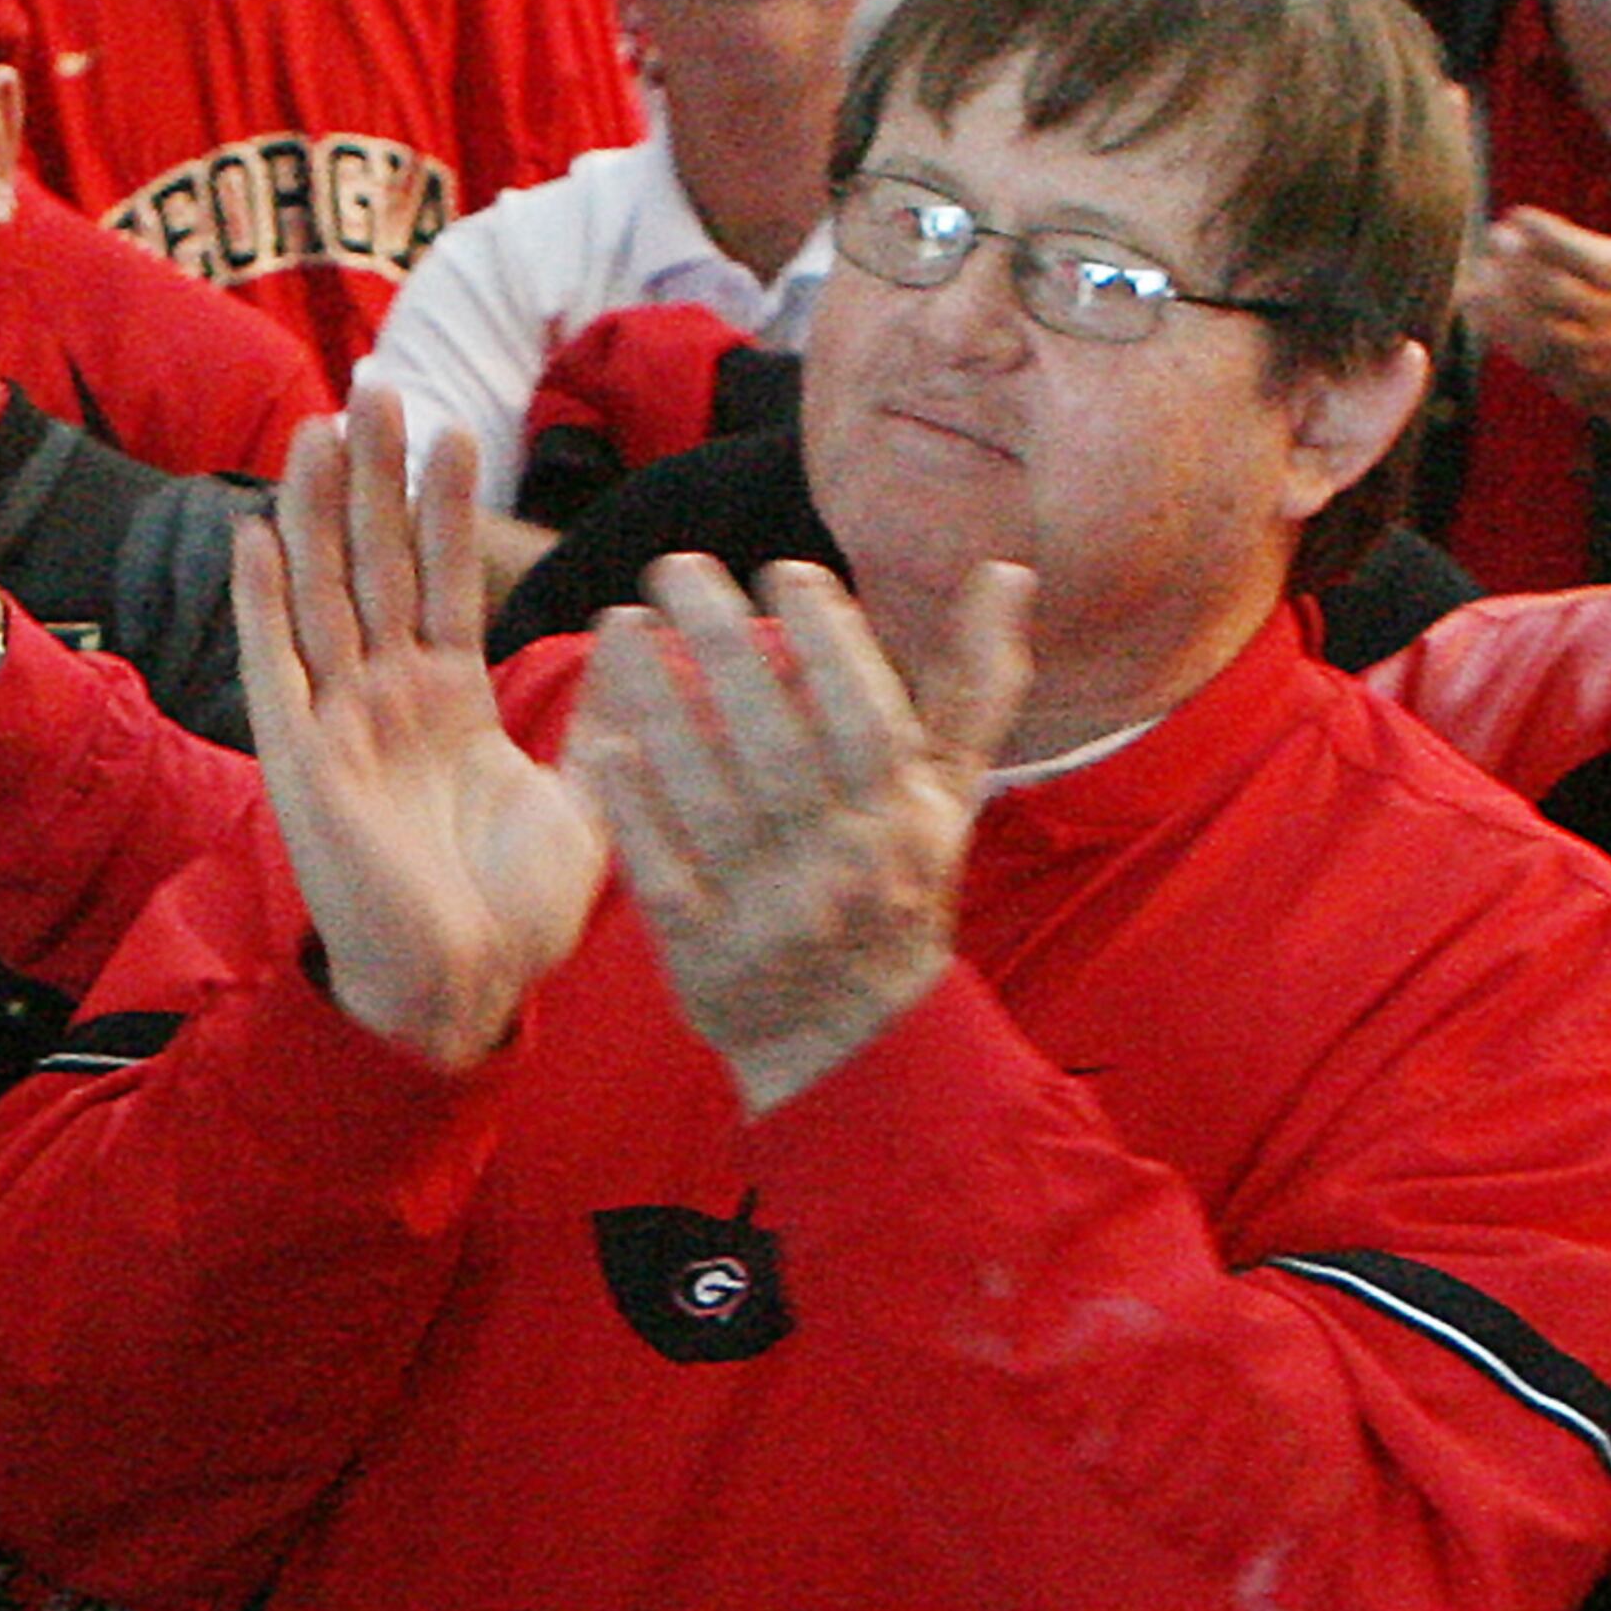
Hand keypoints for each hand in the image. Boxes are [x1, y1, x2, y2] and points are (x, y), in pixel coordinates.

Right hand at [235, 388, 609, 1068]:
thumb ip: (602, 715)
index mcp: (450, 704)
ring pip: (324, 593)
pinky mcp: (302, 761)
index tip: (455, 426)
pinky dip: (263, 601)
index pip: (442, 580)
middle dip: (376, 477)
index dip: (443, 506)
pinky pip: (275, 667)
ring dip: (318, 510)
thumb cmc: (518, 916)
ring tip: (325, 426)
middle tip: (379, 387)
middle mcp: (387, 701)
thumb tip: (636, 629)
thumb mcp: (587, 800)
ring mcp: (340, 725)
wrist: (466, 991)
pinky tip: (256, 532)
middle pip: (374, 563)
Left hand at [570, 549, 1029, 1113]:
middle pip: (776, 741)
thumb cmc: (900, 890)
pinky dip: (637, 810)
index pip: (867, 715)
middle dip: (724, 645)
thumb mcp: (949, 796)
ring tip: (621, 624)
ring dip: (659, 704)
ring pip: (712, 795)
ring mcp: (772, 912)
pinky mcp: (706, 954)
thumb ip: (974, 685)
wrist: (856, 1042)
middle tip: (676, 568)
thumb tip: (1007, 570)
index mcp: (901, 820)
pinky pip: (666, 874)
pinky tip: (603, 740)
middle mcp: (842, 863)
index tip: (784, 571)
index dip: (829, 639)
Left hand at [1464, 116, 1610, 480]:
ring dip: (1502, 297)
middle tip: (1494, 240)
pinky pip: (1524, 351)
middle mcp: (1604, 312)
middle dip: (1516, 263)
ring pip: (1533, 321)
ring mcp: (1583, 348)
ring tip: (1482, 271)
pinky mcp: (1564, 374)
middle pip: (1551, 286)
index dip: (1540, 233)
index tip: (1517, 217)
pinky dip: (1497, 328)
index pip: (1575, 251)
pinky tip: (1477, 303)